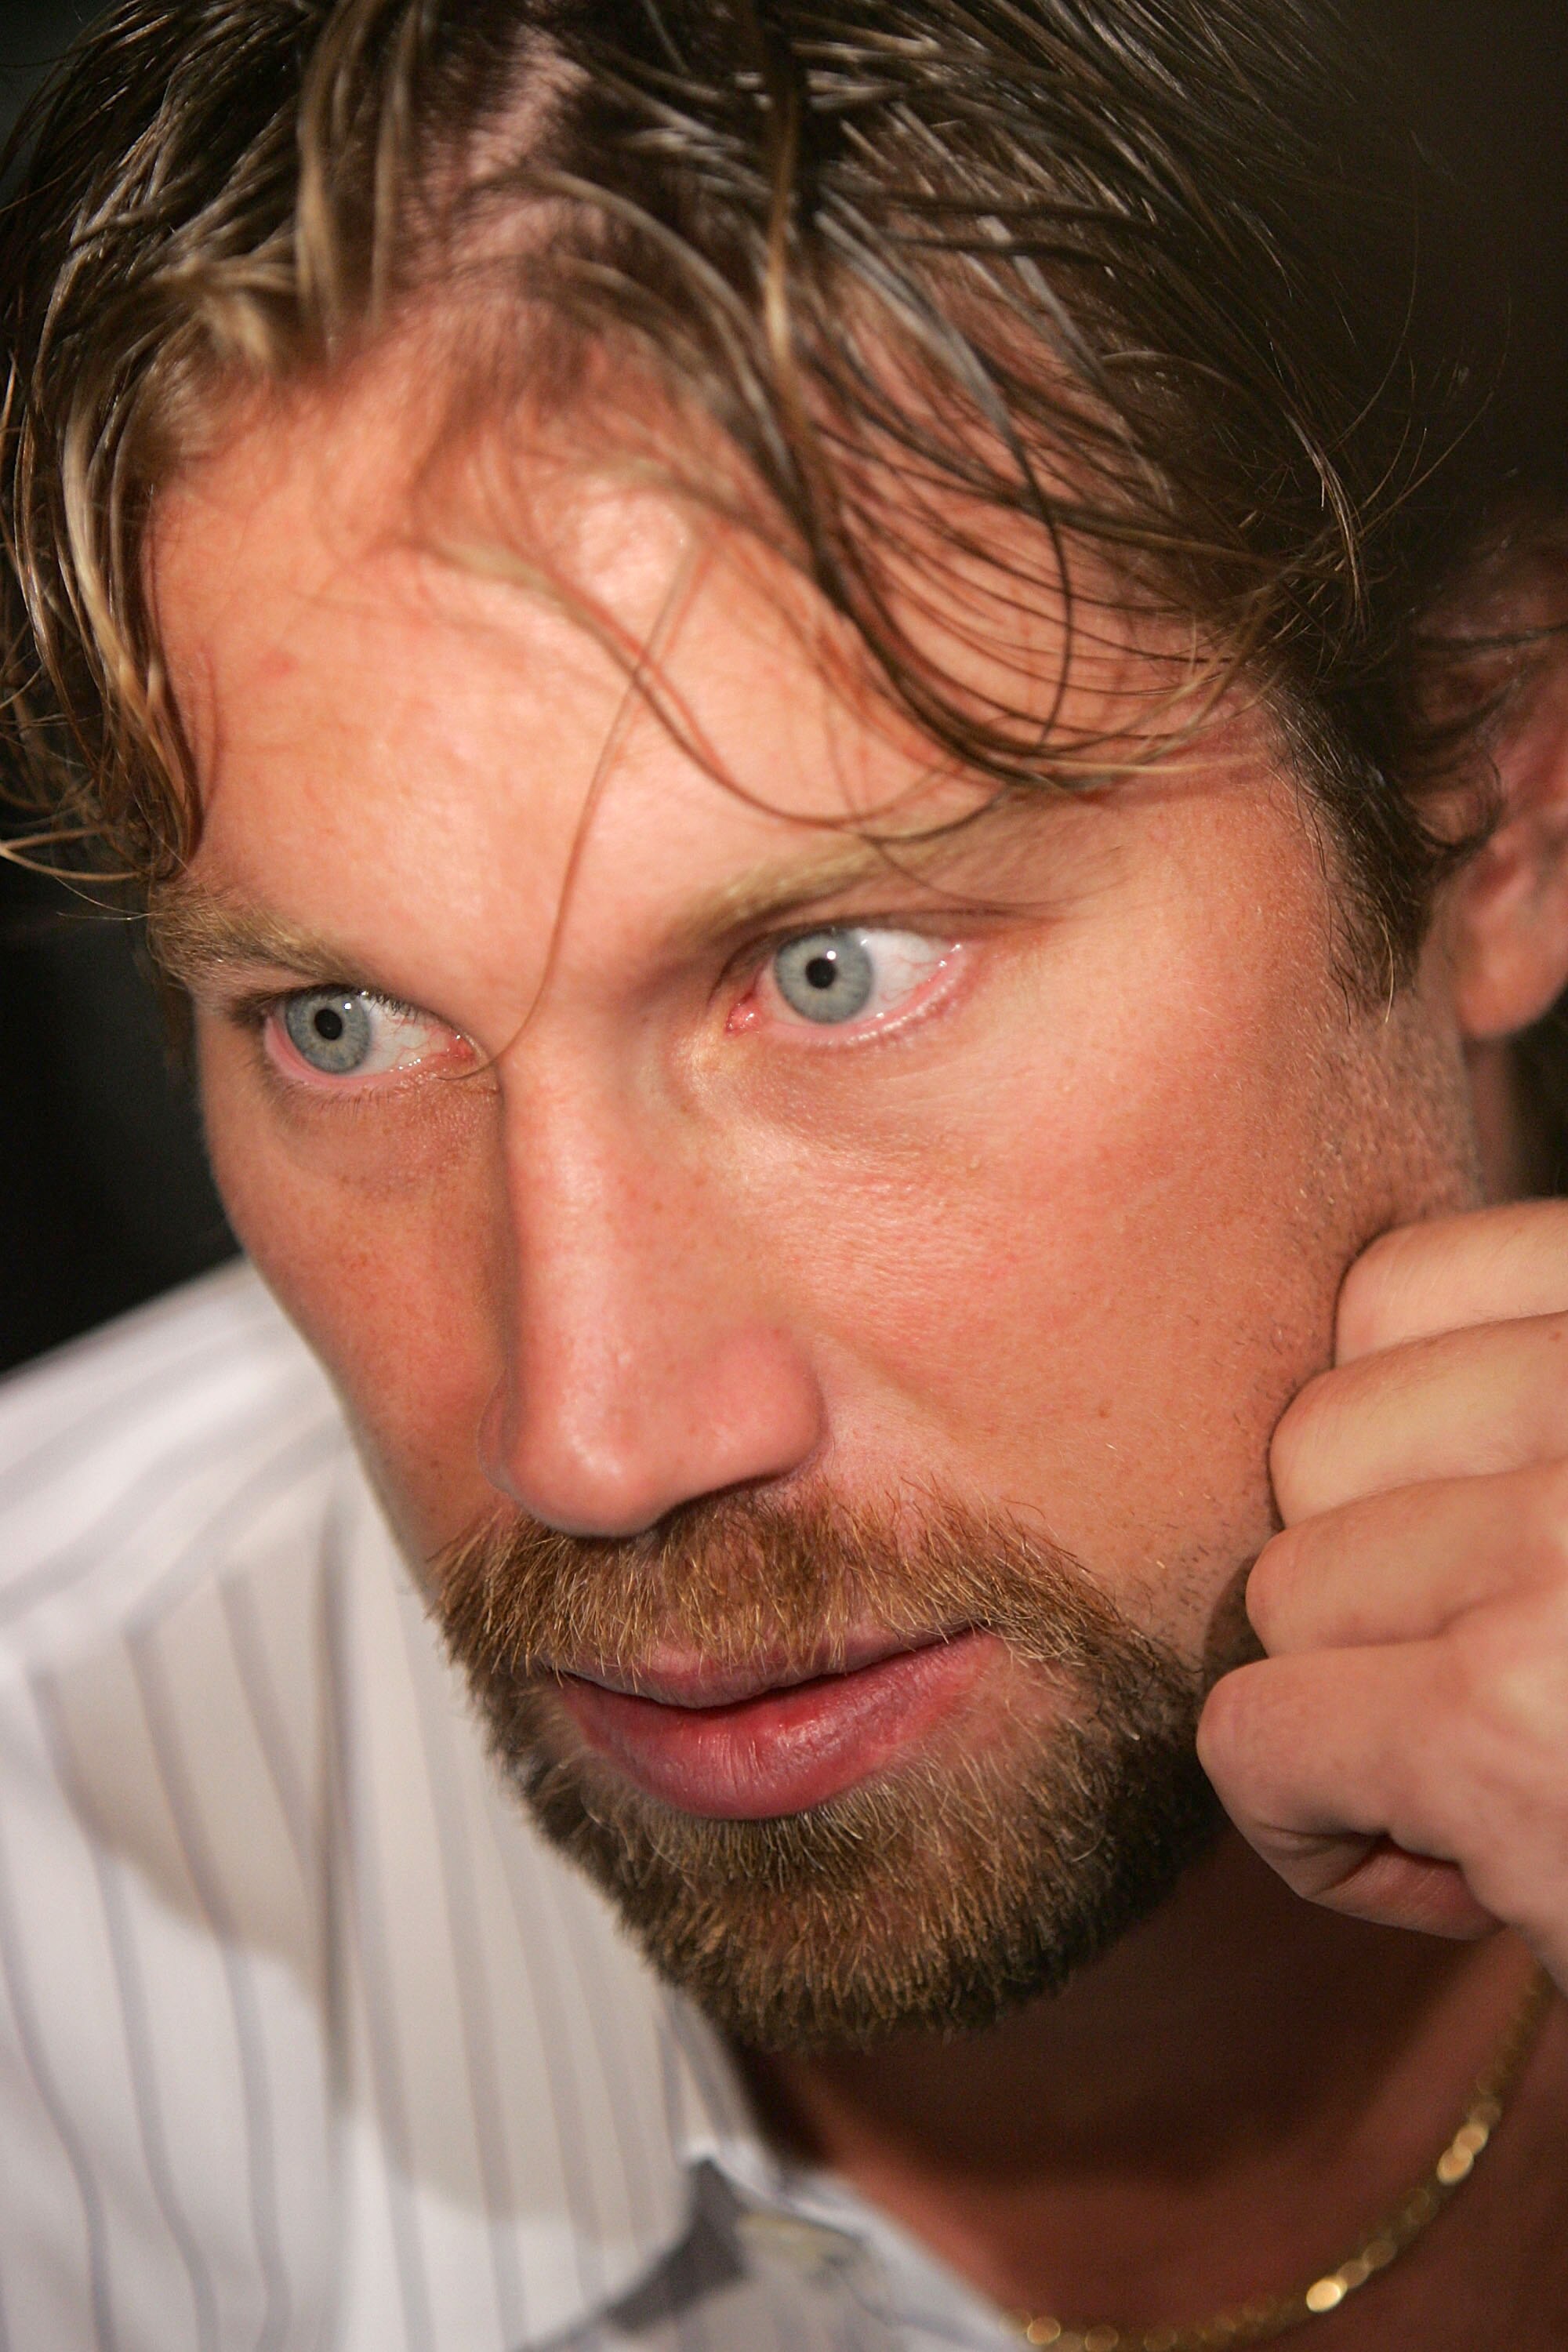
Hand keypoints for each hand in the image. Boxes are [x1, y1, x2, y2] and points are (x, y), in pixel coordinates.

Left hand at [1197, 1200, 1567, 1987]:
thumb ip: (1529, 1430)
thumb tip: (1317, 1419)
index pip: (1392, 1292)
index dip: (1393, 1443)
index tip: (1478, 1551)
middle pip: (1314, 1442)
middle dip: (1370, 1587)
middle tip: (1506, 1696)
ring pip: (1282, 1591)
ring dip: (1354, 1716)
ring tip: (1512, 1789)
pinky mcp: (1502, 1721)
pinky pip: (1251, 1737)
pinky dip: (1310, 1832)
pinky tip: (1451, 1876)